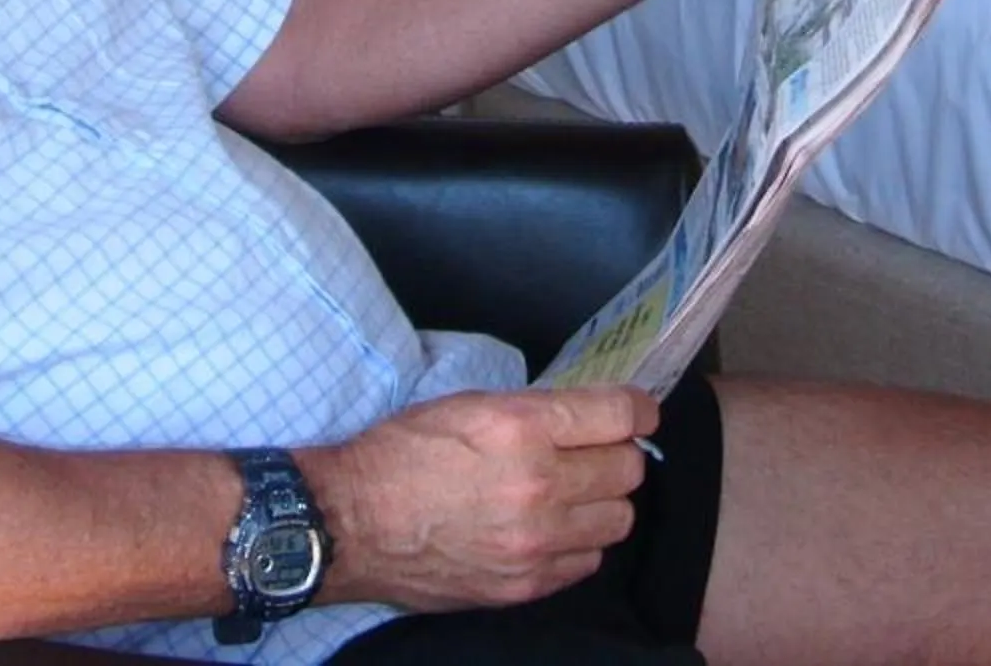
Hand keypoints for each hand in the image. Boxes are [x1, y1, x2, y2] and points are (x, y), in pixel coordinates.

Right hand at [305, 388, 659, 611]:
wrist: (352, 523)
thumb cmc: (403, 453)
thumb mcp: (470, 405)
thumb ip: (536, 411)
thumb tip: (589, 418)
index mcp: (523, 427)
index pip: (618, 415)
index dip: (638, 410)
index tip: (639, 414)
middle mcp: (538, 484)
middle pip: (628, 469)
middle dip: (618, 456)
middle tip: (595, 454)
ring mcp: (535, 541)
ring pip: (618, 519)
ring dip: (604, 503)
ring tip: (575, 495)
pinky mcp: (525, 585)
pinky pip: (588, 562)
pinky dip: (580, 543)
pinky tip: (554, 530)